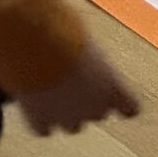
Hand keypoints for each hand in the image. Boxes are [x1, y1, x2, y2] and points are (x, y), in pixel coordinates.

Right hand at [16, 43, 140, 135]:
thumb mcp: (83, 36)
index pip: (129, 107)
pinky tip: (28, 102)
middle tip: (66, 78)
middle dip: (84, 100)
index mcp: (115, 88)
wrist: (29, 40)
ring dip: (62, 112)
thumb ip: (88, 54)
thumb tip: (79, 50)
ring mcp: (68, 117)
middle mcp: (97, 107)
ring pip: (71, 125)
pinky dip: (36, 119)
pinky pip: (42, 128)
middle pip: (97, 113)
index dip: (116, 98)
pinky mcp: (40, 121)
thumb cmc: (58, 28)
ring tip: (45, 88)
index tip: (105, 88)